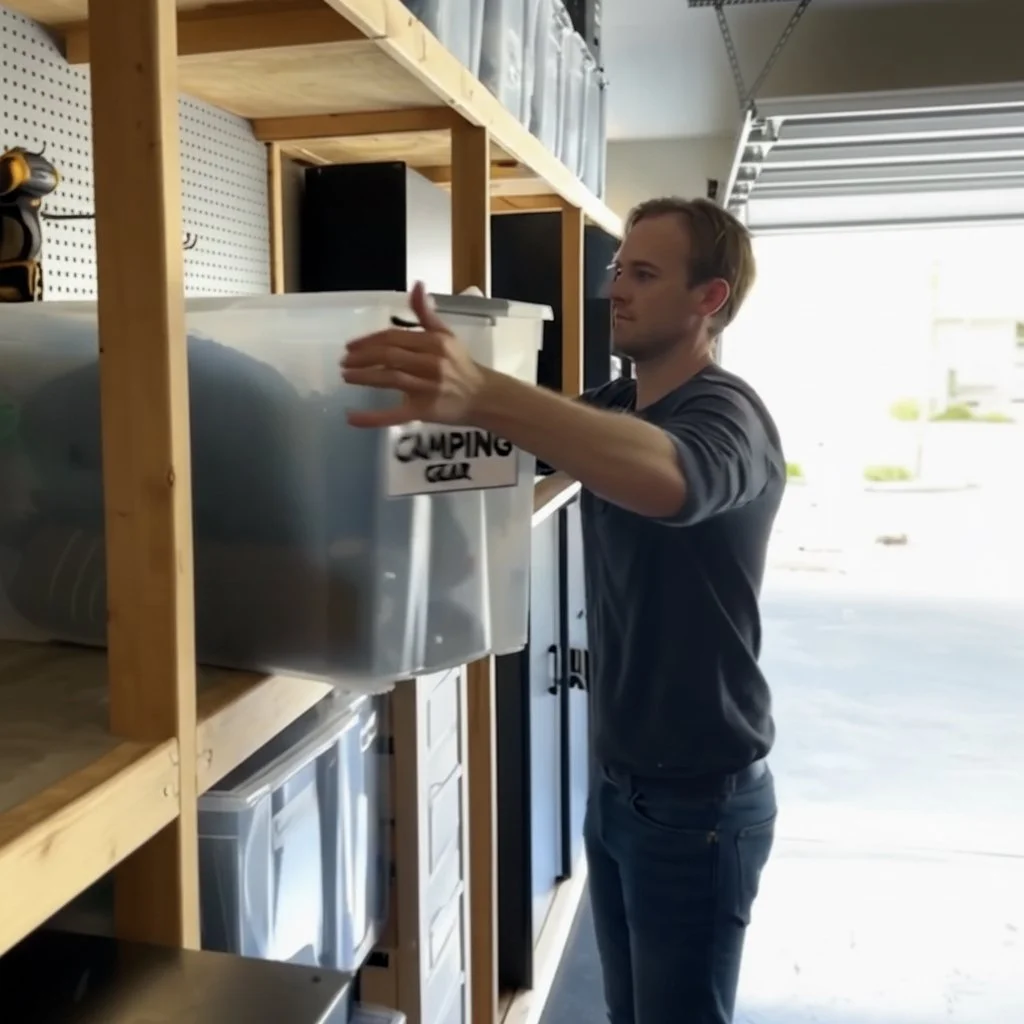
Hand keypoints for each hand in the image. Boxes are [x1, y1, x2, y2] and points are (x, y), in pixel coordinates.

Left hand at [340, 281, 486, 427]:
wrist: (483, 397)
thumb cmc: (461, 365)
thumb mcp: (446, 335)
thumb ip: (426, 313)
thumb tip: (416, 285)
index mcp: (434, 343)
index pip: (394, 337)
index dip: (369, 341)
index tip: (350, 346)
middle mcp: (431, 363)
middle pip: (389, 356)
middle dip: (362, 357)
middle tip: (344, 361)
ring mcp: (427, 388)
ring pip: (390, 379)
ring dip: (364, 377)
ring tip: (347, 376)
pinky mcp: (425, 411)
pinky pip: (394, 415)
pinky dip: (372, 418)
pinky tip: (351, 418)